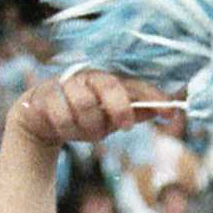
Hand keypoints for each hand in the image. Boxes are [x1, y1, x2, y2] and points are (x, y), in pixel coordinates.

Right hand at [12, 70, 167, 147]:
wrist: (42, 120)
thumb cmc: (84, 117)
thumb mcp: (112, 118)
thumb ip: (136, 112)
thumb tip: (169, 109)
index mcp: (108, 81)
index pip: (135, 84)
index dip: (153, 96)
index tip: (170, 113)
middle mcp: (88, 78)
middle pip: (109, 84)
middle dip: (120, 107)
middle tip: (123, 127)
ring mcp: (65, 84)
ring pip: (84, 102)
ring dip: (90, 126)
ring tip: (88, 134)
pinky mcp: (43, 95)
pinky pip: (60, 113)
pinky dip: (67, 128)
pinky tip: (65, 131)